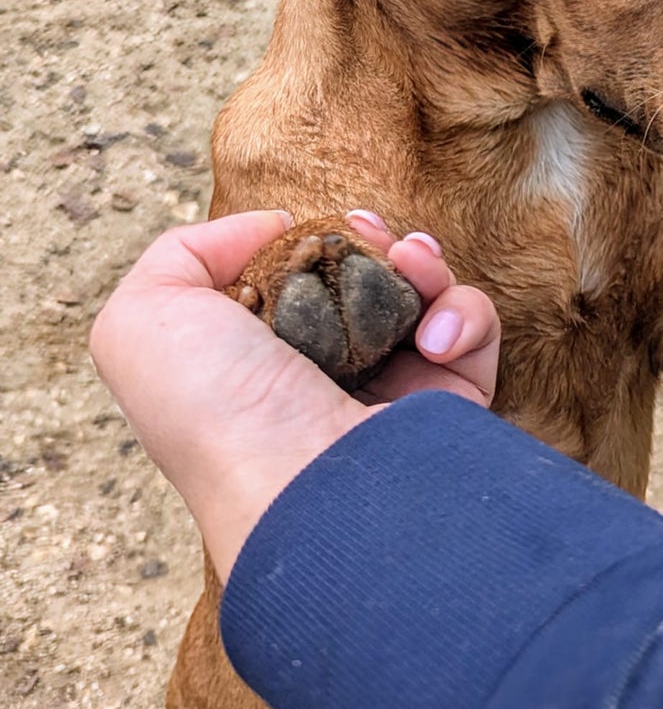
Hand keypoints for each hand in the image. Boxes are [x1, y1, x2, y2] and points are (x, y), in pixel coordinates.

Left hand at [90, 210, 499, 580]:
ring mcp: (393, 382)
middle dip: (374, 238)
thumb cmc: (216, 405)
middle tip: (370, 233)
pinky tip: (433, 336)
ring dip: (424, 261)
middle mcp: (328, 367)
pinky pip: (473, 328)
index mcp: (260, 352)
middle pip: (368, 273)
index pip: (301, 275)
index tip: (318, 227)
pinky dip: (462, 312)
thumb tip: (277, 227)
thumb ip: (185, 251)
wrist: (300, 481)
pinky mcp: (450, 399)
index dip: (314, 238)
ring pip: (426, 290)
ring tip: (412, 264)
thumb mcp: (143, 317)